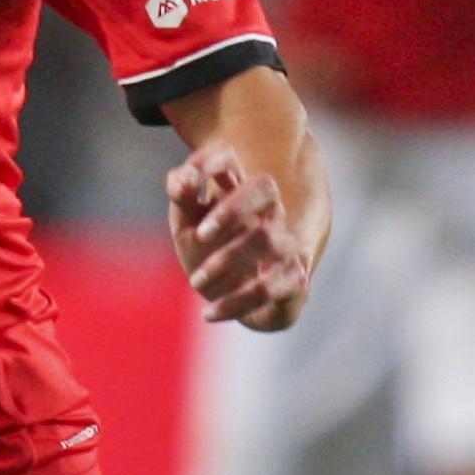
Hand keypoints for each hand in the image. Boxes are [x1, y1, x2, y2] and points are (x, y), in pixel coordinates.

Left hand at [168, 144, 310, 331]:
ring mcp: (284, 245)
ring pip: (270, 240)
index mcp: (239, 193)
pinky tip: (209, 314)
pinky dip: (236, 303)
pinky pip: (271, 287)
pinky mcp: (293, 282)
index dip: (214, 163)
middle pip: (266, 188)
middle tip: (200, 234)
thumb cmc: (208, 252)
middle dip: (232, 207)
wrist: (234, 302)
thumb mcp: (186, 223)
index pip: (232, 160)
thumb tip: (183, 178)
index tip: (187, 181)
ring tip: (195, 282)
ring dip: (227, 260)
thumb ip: (181, 196)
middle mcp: (267, 214)